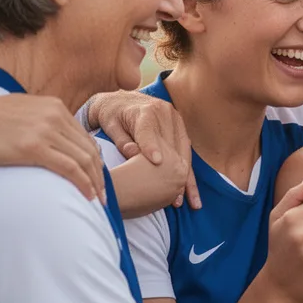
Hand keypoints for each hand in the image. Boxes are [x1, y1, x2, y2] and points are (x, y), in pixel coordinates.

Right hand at [0, 94, 104, 201]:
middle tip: (104, 195)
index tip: (98, 178)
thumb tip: (53, 140)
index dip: (95, 161)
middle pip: (89, 150)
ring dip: (95, 183)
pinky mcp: (33, 146)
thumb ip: (41, 122)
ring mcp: (45, 129)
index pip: (85, 138)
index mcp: (54, 106)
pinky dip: (83, 184)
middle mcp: (55, 115)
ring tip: (99, 200)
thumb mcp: (21, 112)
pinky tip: (87, 196)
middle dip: (100, 175)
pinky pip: (69, 168)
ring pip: (83, 160)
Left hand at [88, 91, 198, 209]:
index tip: (157, 162)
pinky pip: (186, 151)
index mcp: (146, 111)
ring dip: (187, 178)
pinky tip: (191, 189)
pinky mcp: (180, 127)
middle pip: (172, 147)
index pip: (149, 132)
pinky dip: (188, 171)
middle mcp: (165, 113)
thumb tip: (133, 153)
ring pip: (184, 153)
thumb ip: (122, 141)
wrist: (121, 100)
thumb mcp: (111, 126)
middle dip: (175, 173)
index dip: (152, 148)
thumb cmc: (112, 116)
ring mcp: (176, 120)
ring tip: (192, 201)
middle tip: (176, 197)